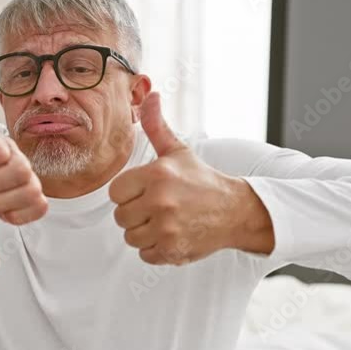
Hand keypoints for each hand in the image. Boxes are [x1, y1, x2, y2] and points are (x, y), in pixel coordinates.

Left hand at [108, 93, 274, 264]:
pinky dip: (155, 249)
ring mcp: (167, 228)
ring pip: (131, 237)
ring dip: (144, 232)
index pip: (116, 192)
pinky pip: (145, 254)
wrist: (235, 211)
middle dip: (136, 214)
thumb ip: (157, 126)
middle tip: (158, 207)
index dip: (129, 193)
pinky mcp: (172, 250)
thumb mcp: (178, 151)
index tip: (146, 192)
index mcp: (157, 175)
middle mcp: (161, 201)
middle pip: (121, 217)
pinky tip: (171, 235)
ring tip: (165, 221)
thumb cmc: (202, 180)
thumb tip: (151, 95)